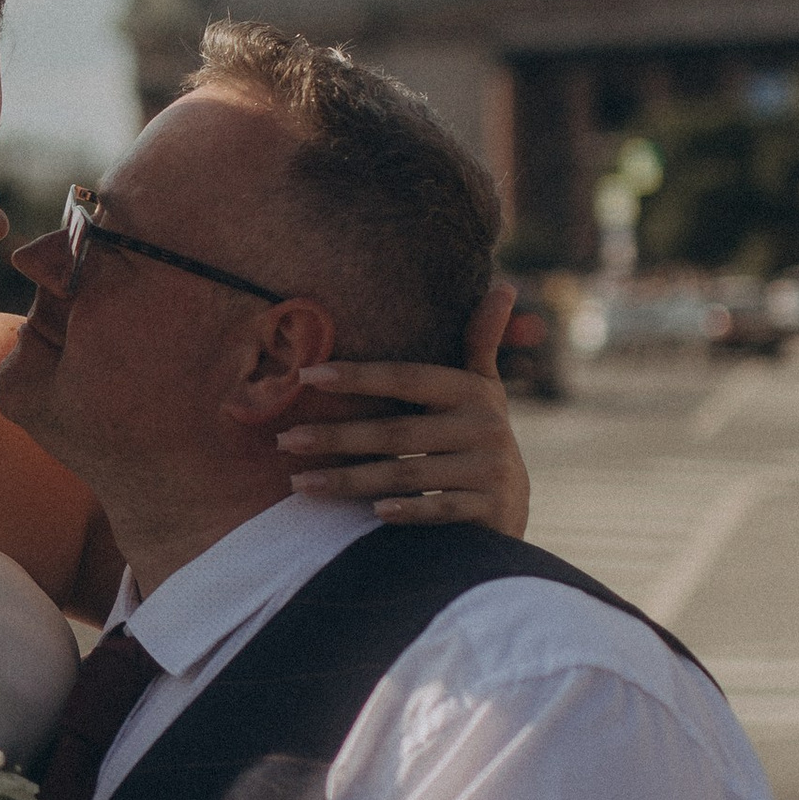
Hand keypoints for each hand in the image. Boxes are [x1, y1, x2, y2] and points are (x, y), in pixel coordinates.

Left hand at [274, 281, 529, 538]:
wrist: (513, 502)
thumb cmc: (477, 435)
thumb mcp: (482, 388)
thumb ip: (480, 341)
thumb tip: (503, 285)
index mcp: (473, 392)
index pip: (406, 378)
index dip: (358, 376)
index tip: (306, 375)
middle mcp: (485, 428)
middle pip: (396, 432)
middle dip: (337, 437)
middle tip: (285, 440)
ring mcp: (489, 471)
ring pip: (408, 474)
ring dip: (350, 480)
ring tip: (300, 482)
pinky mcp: (491, 511)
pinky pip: (440, 510)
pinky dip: (410, 511)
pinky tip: (372, 513)